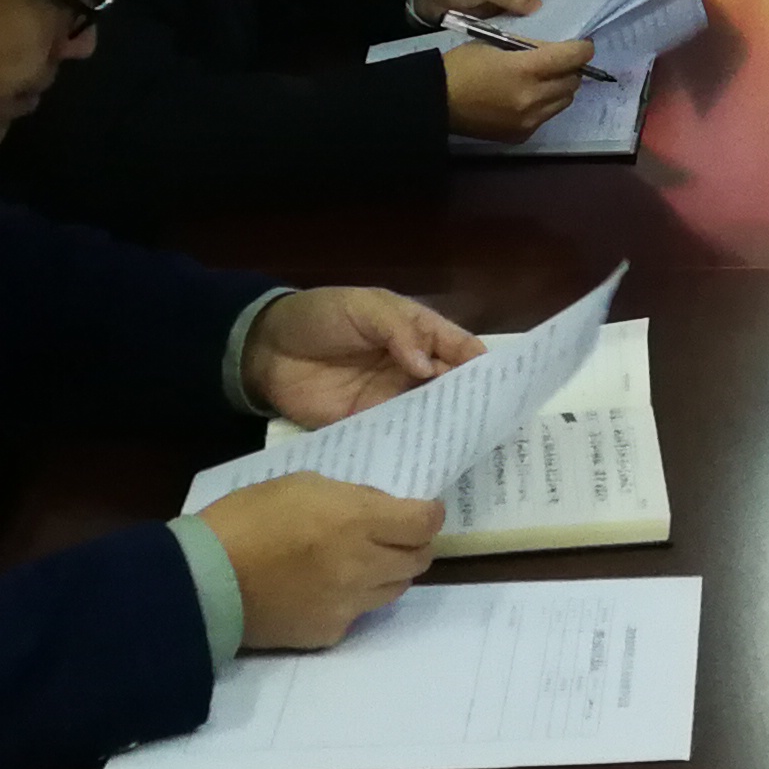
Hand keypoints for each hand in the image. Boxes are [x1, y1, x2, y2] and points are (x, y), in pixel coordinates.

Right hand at [195, 473, 444, 650]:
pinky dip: (354, 600)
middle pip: (418, 561)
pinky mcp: (329, 634)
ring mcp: (348, 605)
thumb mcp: (303, 485)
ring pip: (395, 590)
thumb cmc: (248, 518)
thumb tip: (382, 511)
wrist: (203, 580)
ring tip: (360, 561)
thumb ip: (351, 497)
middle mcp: (362, 567)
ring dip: (388, 573)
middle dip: (412, 545)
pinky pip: (359, 614)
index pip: (424, 524)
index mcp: (357, 522)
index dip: (428, 515)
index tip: (421, 512)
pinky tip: (326, 588)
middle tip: (393, 536)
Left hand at [240, 284, 482, 424]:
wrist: (266, 350)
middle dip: (471, 402)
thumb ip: (397, 331)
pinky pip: (397, 436)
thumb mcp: (362, 308)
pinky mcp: (367, 425)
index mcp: (416, 332)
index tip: (502, 385)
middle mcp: (412, 368)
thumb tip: (426, 366)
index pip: (458, 348)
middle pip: (451, 386)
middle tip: (494, 424)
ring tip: (469, 447)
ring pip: (429, 415)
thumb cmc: (319, 316)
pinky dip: (412, 447)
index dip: (480, 365)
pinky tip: (426, 461)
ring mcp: (390, 399)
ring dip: (446, 428)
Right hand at [444, 38, 594, 141]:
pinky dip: (544, 106)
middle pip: (573, 81)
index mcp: (525, 69)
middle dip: (570, 69)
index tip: (583, 46)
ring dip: (560, 88)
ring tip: (542, 81)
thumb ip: (529, 49)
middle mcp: (533, 97)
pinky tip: (526, 99)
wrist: (437, 103)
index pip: (572, 58)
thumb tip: (554, 51)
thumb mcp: (496, 45)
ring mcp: (529, 120)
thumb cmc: (463, 67)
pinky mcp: (522, 135)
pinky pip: (547, 117)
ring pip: (564, 101)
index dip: (583, 50)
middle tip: (559, 62)